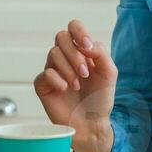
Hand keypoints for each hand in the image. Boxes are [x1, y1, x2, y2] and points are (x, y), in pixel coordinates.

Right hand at [33, 19, 117, 149]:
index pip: (74, 27)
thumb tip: (84, 44)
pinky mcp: (43, 85)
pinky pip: (45, 73)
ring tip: (78, 85)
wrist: (92, 124)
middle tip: (85, 73)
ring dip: (68, 69)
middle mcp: (66, 57)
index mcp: (81, 50)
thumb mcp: (109, 72)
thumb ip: (100, 53)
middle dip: (74, 54)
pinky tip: (66, 90)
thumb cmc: (100, 98)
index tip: (87, 46)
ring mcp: (53, 70)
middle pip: (61, 37)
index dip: (79, 31)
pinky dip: (57, 80)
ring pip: (53, 53)